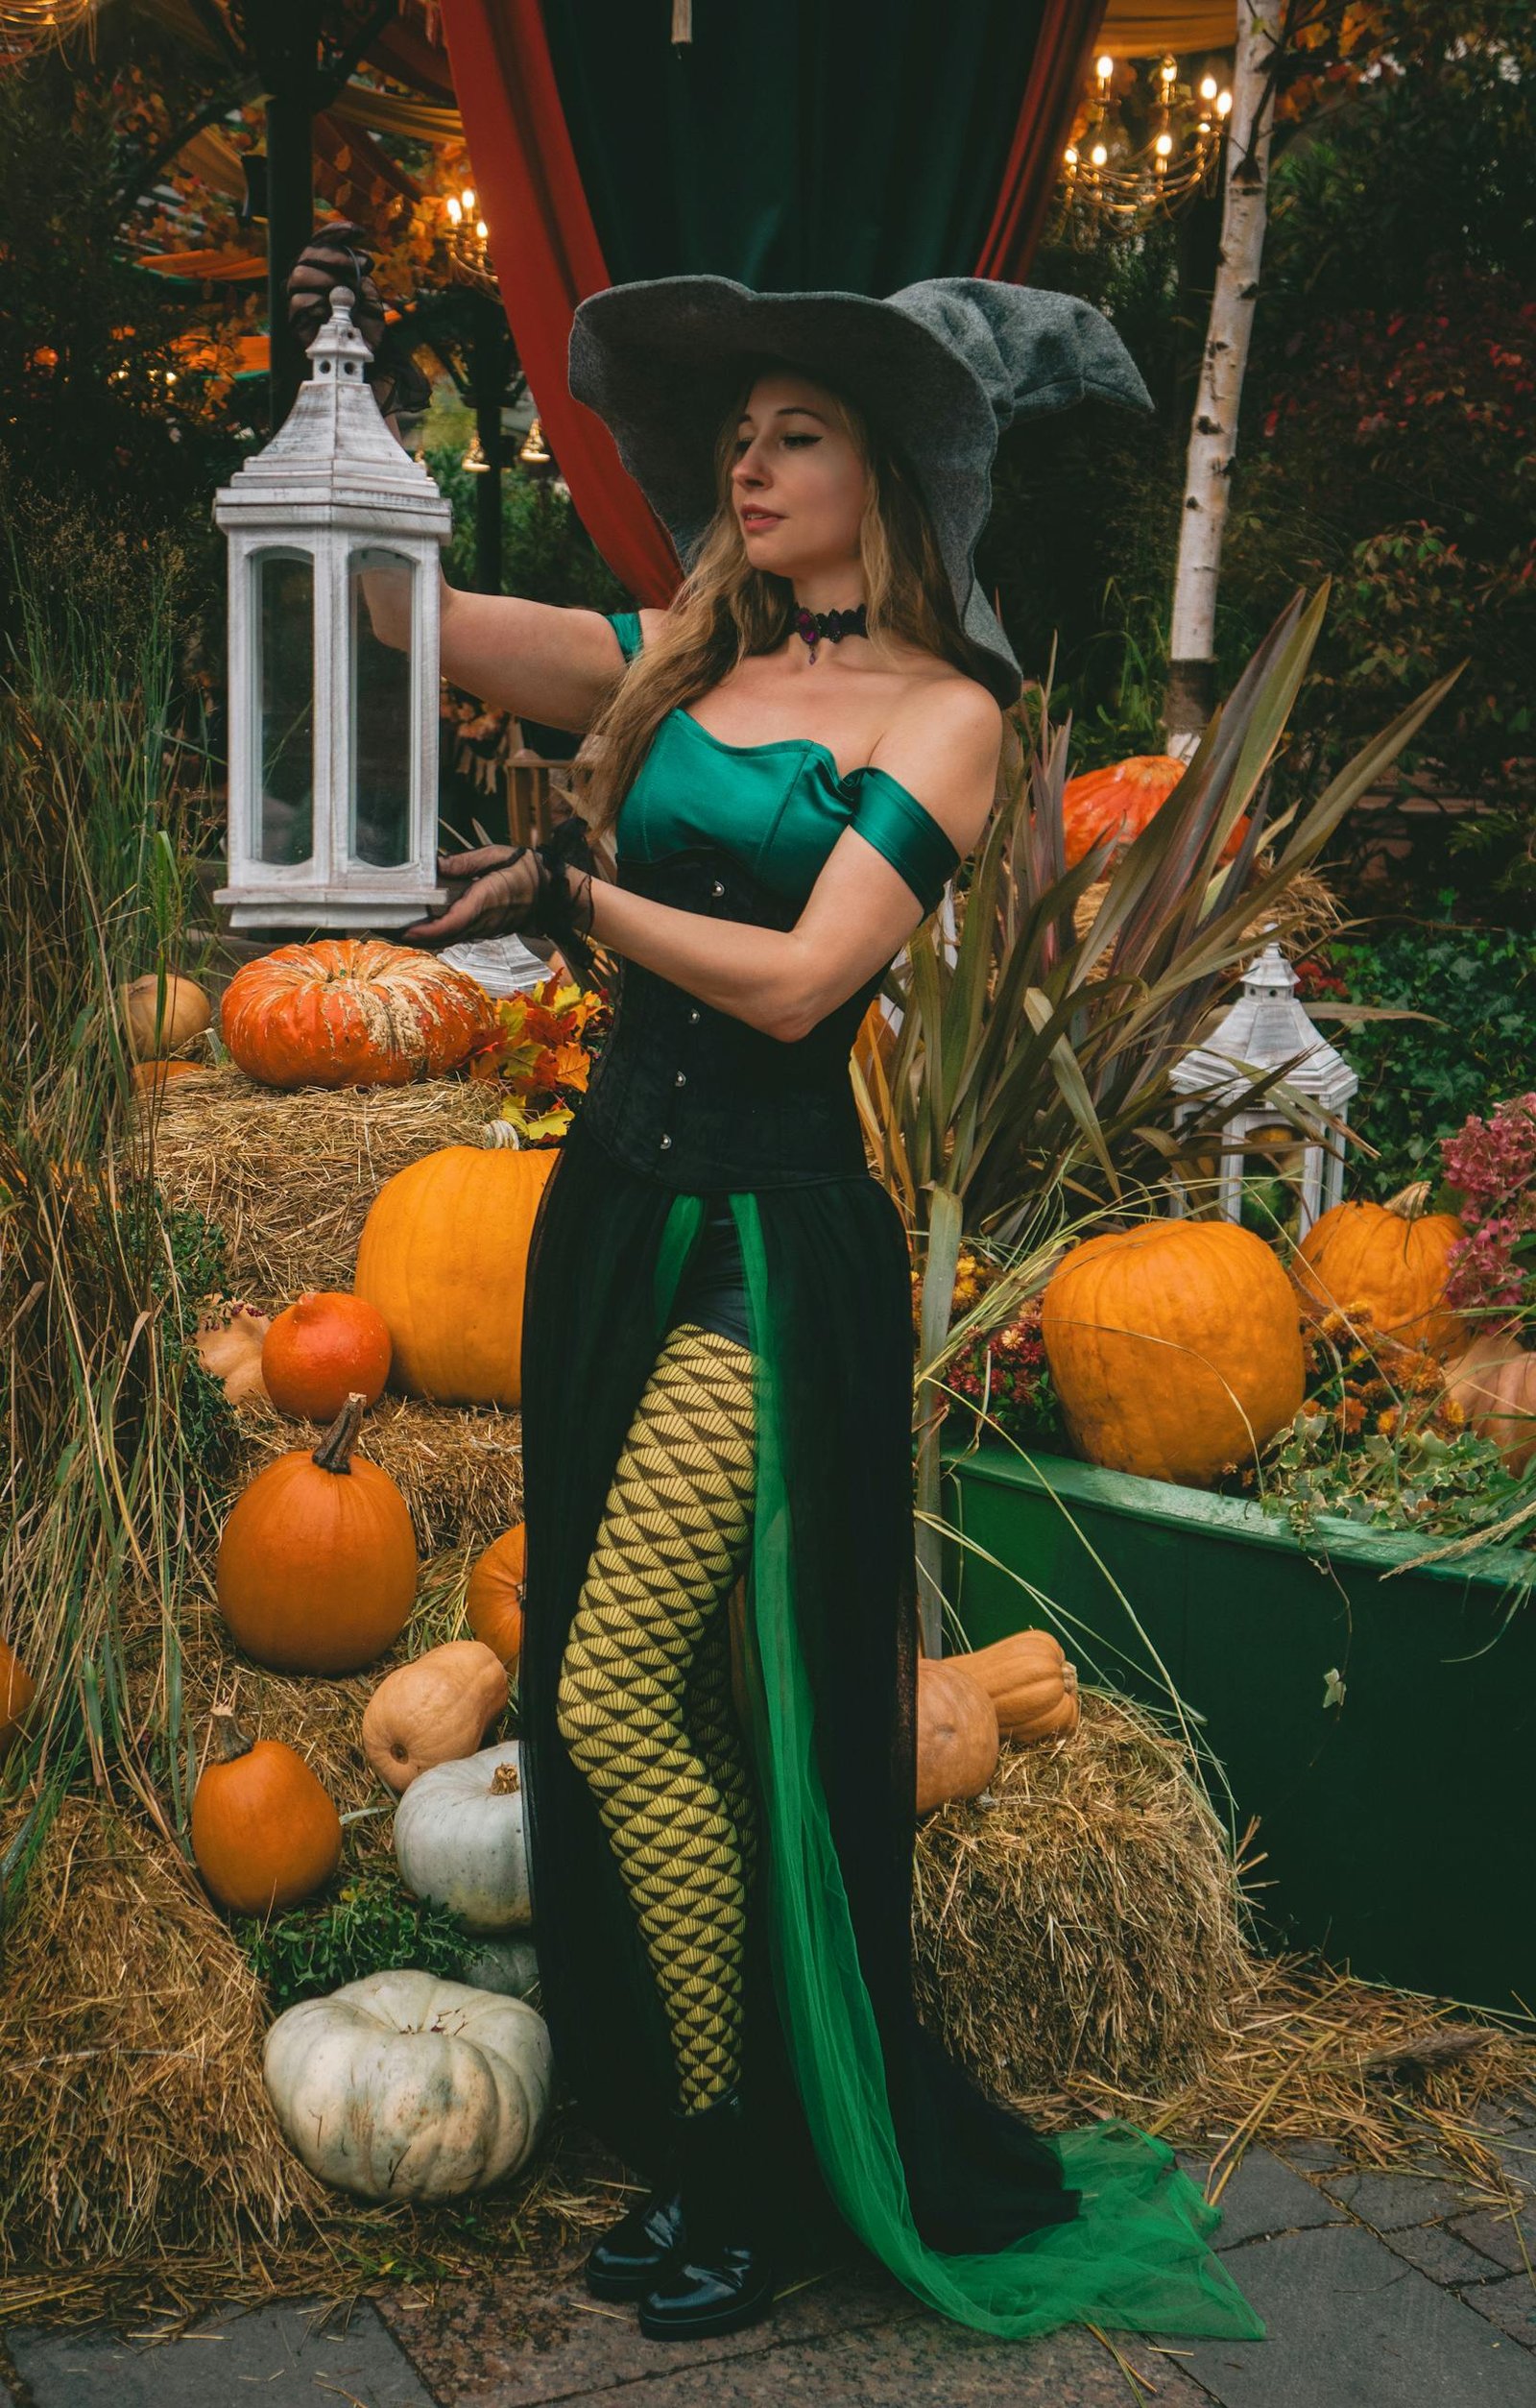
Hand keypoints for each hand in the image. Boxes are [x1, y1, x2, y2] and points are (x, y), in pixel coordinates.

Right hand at [285, 220, 429, 416]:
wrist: (364, 362)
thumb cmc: (366, 329)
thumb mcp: (371, 300)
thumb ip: (361, 281)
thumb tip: (355, 270)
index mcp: (325, 271)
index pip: (321, 242)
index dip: (336, 232)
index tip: (359, 232)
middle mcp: (309, 282)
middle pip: (307, 254)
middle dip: (335, 256)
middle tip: (361, 267)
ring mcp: (300, 300)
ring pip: (299, 275)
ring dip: (327, 279)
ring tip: (348, 293)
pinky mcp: (296, 322)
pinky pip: (298, 302)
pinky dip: (318, 302)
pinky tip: (333, 309)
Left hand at [397, 846, 542, 949]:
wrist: (552, 893)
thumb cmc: (526, 869)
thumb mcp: (497, 855)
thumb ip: (465, 862)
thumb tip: (435, 864)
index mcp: (486, 901)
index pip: (452, 923)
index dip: (426, 931)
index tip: (404, 930)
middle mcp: (483, 921)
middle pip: (441, 937)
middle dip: (410, 936)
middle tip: (380, 927)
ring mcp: (482, 929)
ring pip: (445, 939)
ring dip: (417, 937)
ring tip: (389, 927)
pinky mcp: (482, 930)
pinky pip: (453, 936)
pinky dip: (430, 935)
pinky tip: (412, 926)